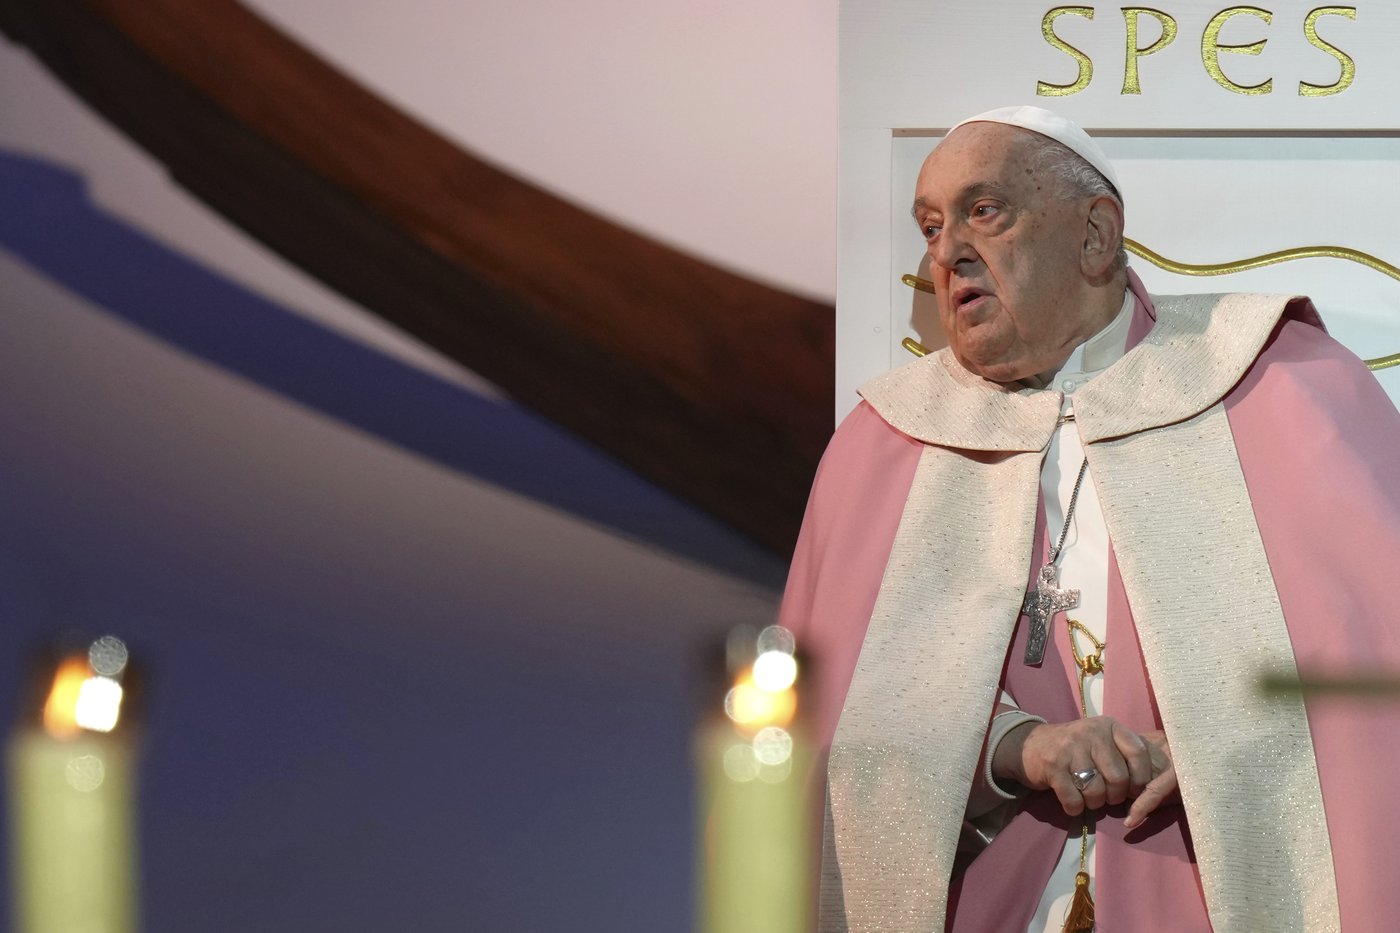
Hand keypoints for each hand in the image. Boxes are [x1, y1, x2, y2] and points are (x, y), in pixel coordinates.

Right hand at [992, 716, 1175, 823]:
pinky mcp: (1052, 766)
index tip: (1135, 790)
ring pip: (1096, 790)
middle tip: (1107, 797)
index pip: (1138, 752)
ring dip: (1094, 803)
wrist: (1029, 745)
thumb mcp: (1100, 741)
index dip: (1141, 778)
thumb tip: (1152, 786)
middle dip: (1115, 796)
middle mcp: (1090, 733)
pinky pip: (1073, 799)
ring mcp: (1069, 748)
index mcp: (1108, 726)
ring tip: (1088, 798)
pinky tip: (1072, 803)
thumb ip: (1123, 754)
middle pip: (1118, 777)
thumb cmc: (1074, 748)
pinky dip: (1075, 808)